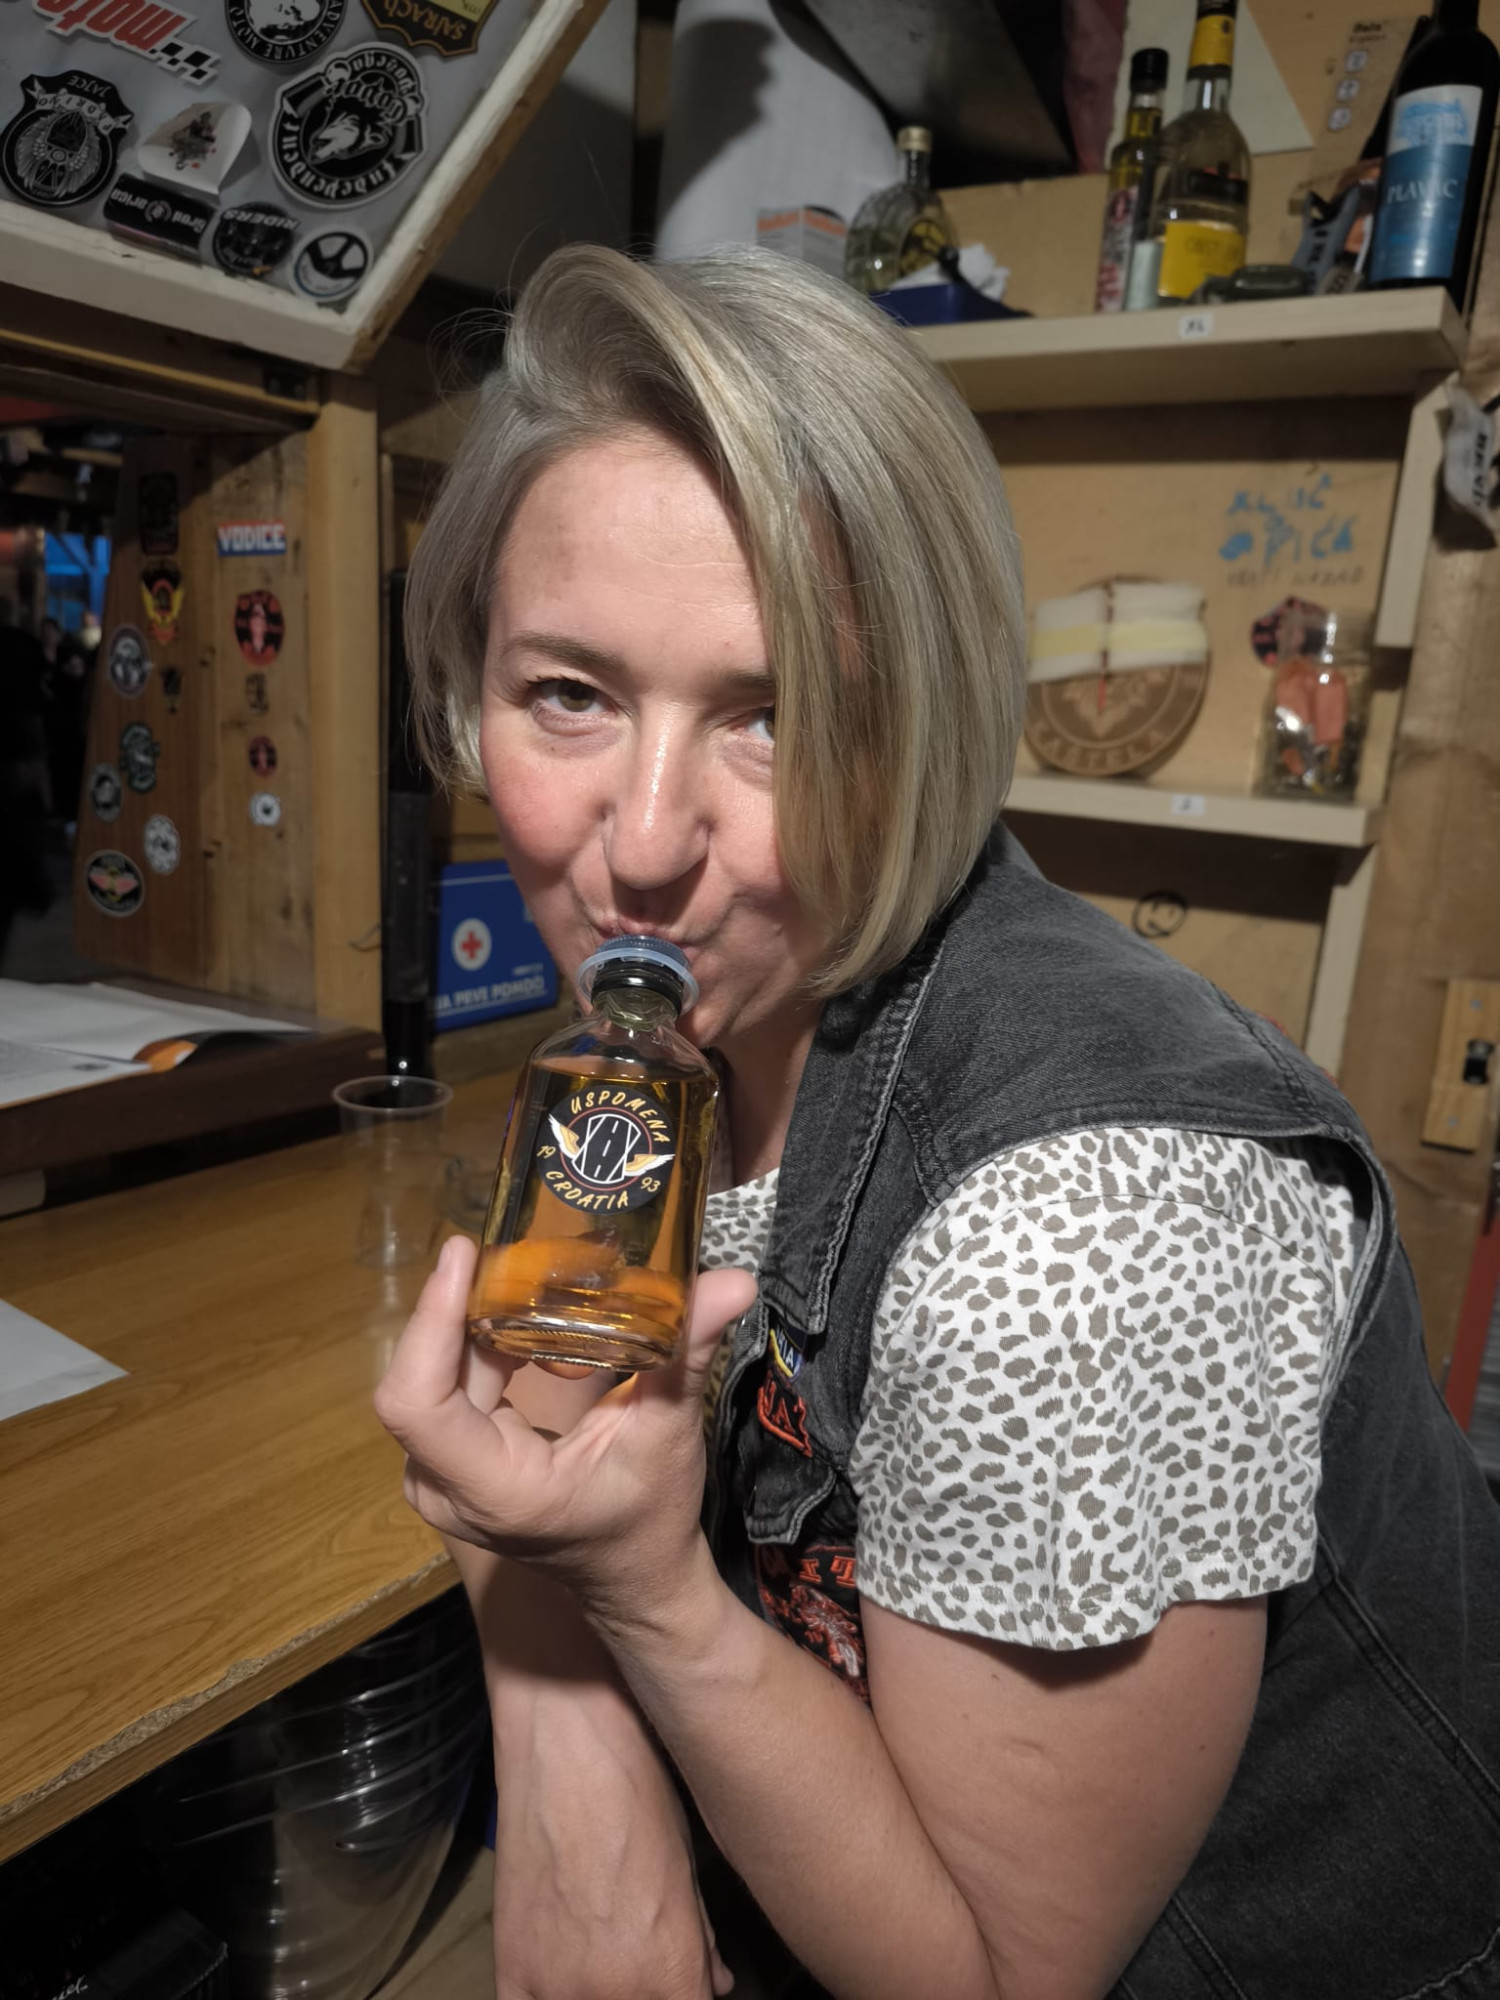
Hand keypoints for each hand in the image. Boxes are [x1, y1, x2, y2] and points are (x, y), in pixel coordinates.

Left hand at [374, 1235, 756, 1637]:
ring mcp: (435, 1482)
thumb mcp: (671, 1430)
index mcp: (496, 1490)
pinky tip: (514, 1317)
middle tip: (510, 1249)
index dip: (428, 1323)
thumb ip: (689, 1353)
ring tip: (518, 1275)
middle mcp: (447, 1490)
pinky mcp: (442, 1465)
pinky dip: (472, 1345)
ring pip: (430, 1377)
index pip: (418, 1403)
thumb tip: (735, 1281)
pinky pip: (439, 1389)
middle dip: (463, 1308)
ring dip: (468, 1323)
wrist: (632, 1577)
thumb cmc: (652, 1513)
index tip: (462, 1254)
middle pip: (425, 1378)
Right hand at [491, 1690, 734, 1999]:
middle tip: (649, 1961)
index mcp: (672, 1972)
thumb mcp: (688, 1870)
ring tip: (609, 1951)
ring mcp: (555, 1987)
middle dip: (655, 1989)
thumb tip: (712, 1982)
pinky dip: (551, 1997)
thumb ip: (700, 1942)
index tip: (687, 1981)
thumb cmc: (636, 1791)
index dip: (690, 1994)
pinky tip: (564, 1976)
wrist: (569, 1742)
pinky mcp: (508, 1969)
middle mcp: (615, 1994)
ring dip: (606, 1991)